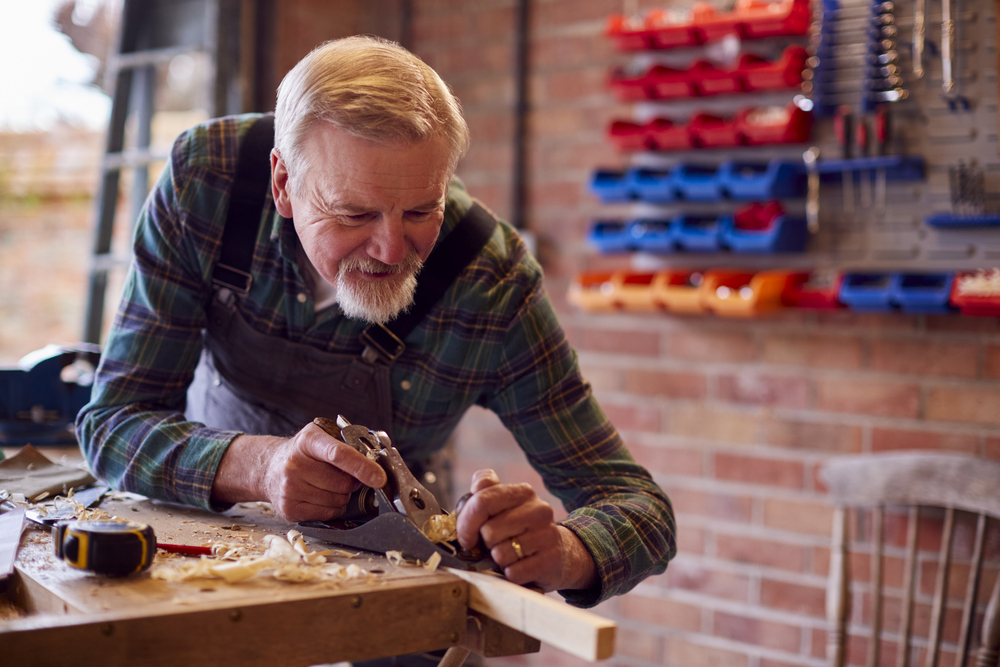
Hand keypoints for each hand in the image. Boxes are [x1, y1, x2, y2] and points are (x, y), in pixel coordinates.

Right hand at [213, 422, 386, 522]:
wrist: (269, 468)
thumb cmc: (304, 452)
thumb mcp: (322, 437)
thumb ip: (348, 444)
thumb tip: (377, 463)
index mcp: (308, 441)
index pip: (338, 454)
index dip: (363, 467)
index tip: (380, 478)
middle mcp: (294, 465)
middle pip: (343, 483)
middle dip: (352, 482)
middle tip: (343, 476)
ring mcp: (289, 488)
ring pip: (338, 500)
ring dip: (342, 495)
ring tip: (328, 484)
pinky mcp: (288, 509)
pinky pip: (328, 514)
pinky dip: (332, 508)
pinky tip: (321, 496)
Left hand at [455, 469, 596, 592]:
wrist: (557, 553)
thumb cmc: (519, 529)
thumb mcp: (504, 506)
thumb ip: (485, 491)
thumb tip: (475, 487)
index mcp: (523, 492)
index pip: (482, 501)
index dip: (466, 523)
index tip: (466, 537)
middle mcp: (539, 509)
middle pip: (489, 531)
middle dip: (485, 543)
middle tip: (495, 544)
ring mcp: (547, 533)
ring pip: (501, 553)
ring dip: (499, 559)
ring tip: (509, 554)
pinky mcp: (551, 558)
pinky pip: (514, 572)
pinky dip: (511, 573)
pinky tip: (519, 566)